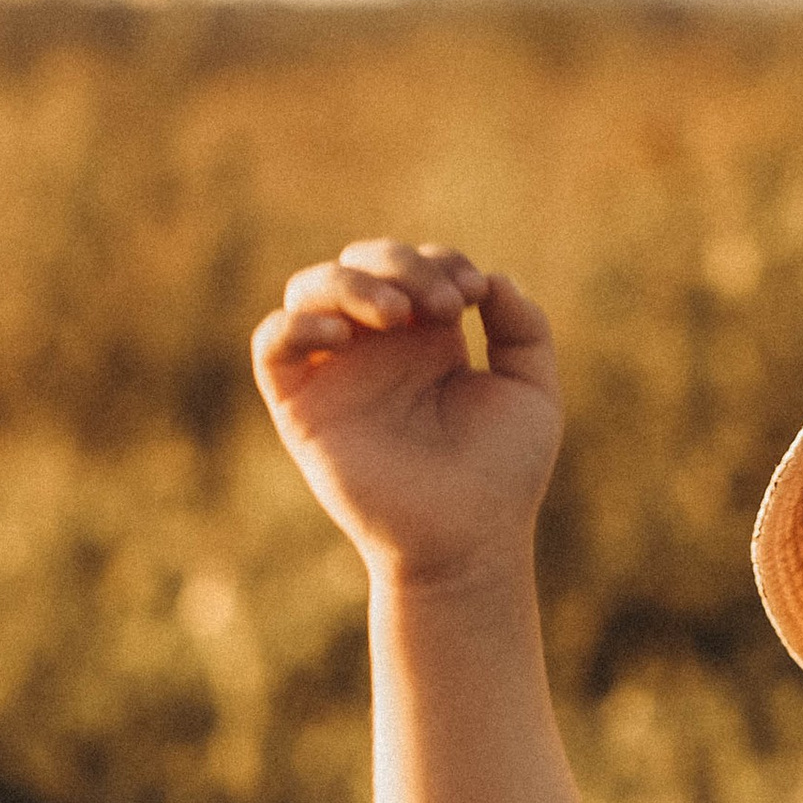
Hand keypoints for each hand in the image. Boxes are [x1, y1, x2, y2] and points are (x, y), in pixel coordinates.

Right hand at [252, 241, 560, 584]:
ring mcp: (336, 374)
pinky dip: (297, 324)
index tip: (475, 293)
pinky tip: (343, 336)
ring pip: (310, 289)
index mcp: (427, 339)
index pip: (413, 266)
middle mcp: (376, 350)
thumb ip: (523, 327)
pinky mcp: (301, 407)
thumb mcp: (531, 390)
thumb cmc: (502, 475)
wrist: (468, 541)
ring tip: (398, 313)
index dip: (440, 261)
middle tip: (445, 305)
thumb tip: (493, 280)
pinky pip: (271, 344)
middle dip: (401, 263)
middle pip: (359, 263)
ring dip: (352, 282)